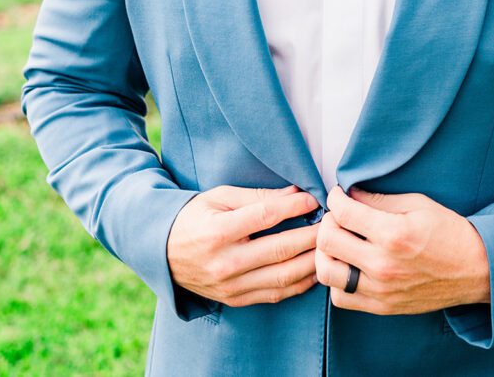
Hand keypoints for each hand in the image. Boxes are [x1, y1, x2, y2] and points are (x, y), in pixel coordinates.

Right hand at [167, 184, 319, 306]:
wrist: (161, 253)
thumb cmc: (193, 218)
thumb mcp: (218, 197)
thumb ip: (257, 196)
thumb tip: (295, 193)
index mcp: (217, 231)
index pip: (265, 216)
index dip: (295, 206)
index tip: (315, 199)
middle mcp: (224, 262)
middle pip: (281, 249)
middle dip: (313, 235)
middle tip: (333, 224)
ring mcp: (230, 285)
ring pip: (283, 277)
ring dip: (312, 261)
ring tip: (329, 246)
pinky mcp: (235, 300)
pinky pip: (275, 294)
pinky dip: (300, 283)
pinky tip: (314, 269)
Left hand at [314, 185, 490, 313]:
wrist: (476, 269)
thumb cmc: (450, 234)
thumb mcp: (418, 204)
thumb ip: (379, 200)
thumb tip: (350, 194)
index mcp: (393, 234)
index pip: (343, 213)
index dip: (334, 198)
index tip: (338, 195)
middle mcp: (383, 264)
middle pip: (327, 240)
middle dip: (327, 221)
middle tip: (338, 216)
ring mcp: (381, 289)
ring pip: (327, 272)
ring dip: (325, 253)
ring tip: (338, 243)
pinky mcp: (382, 306)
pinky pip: (340, 298)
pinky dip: (336, 281)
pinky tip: (347, 266)